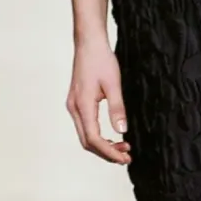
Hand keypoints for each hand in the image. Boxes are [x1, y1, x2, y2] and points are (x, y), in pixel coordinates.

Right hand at [67, 36, 130, 163]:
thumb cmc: (101, 60)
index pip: (94, 138)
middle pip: (87, 142)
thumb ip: (117, 108)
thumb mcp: (113, 84)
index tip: (124, 157)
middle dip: (106, 152)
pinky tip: (111, 137)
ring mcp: (74, 106)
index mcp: (82, 105)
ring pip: (85, 135)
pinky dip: (98, 136)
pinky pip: (85, 126)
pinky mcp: (77, 103)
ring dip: (103, 145)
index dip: (109, 152)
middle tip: (126, 156)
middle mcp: (74, 108)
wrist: (88, 43)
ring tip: (122, 148)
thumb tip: (122, 131)